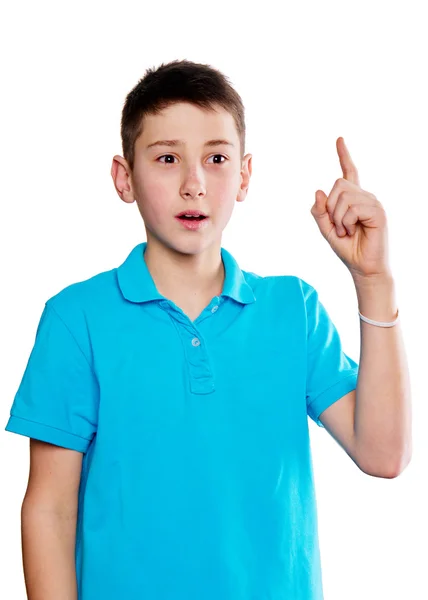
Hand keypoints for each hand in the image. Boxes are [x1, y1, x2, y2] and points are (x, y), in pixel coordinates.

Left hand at [310, 137, 391, 280]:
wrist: (363, 267)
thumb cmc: (347, 248)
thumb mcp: (326, 229)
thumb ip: (319, 212)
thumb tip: (318, 191)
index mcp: (352, 199)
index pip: (348, 172)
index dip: (343, 155)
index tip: (339, 139)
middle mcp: (364, 197)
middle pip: (337, 185)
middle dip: (330, 208)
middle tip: (339, 227)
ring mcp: (372, 203)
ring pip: (343, 197)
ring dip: (338, 218)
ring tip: (347, 231)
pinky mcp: (378, 212)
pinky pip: (352, 209)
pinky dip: (346, 222)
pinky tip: (353, 231)